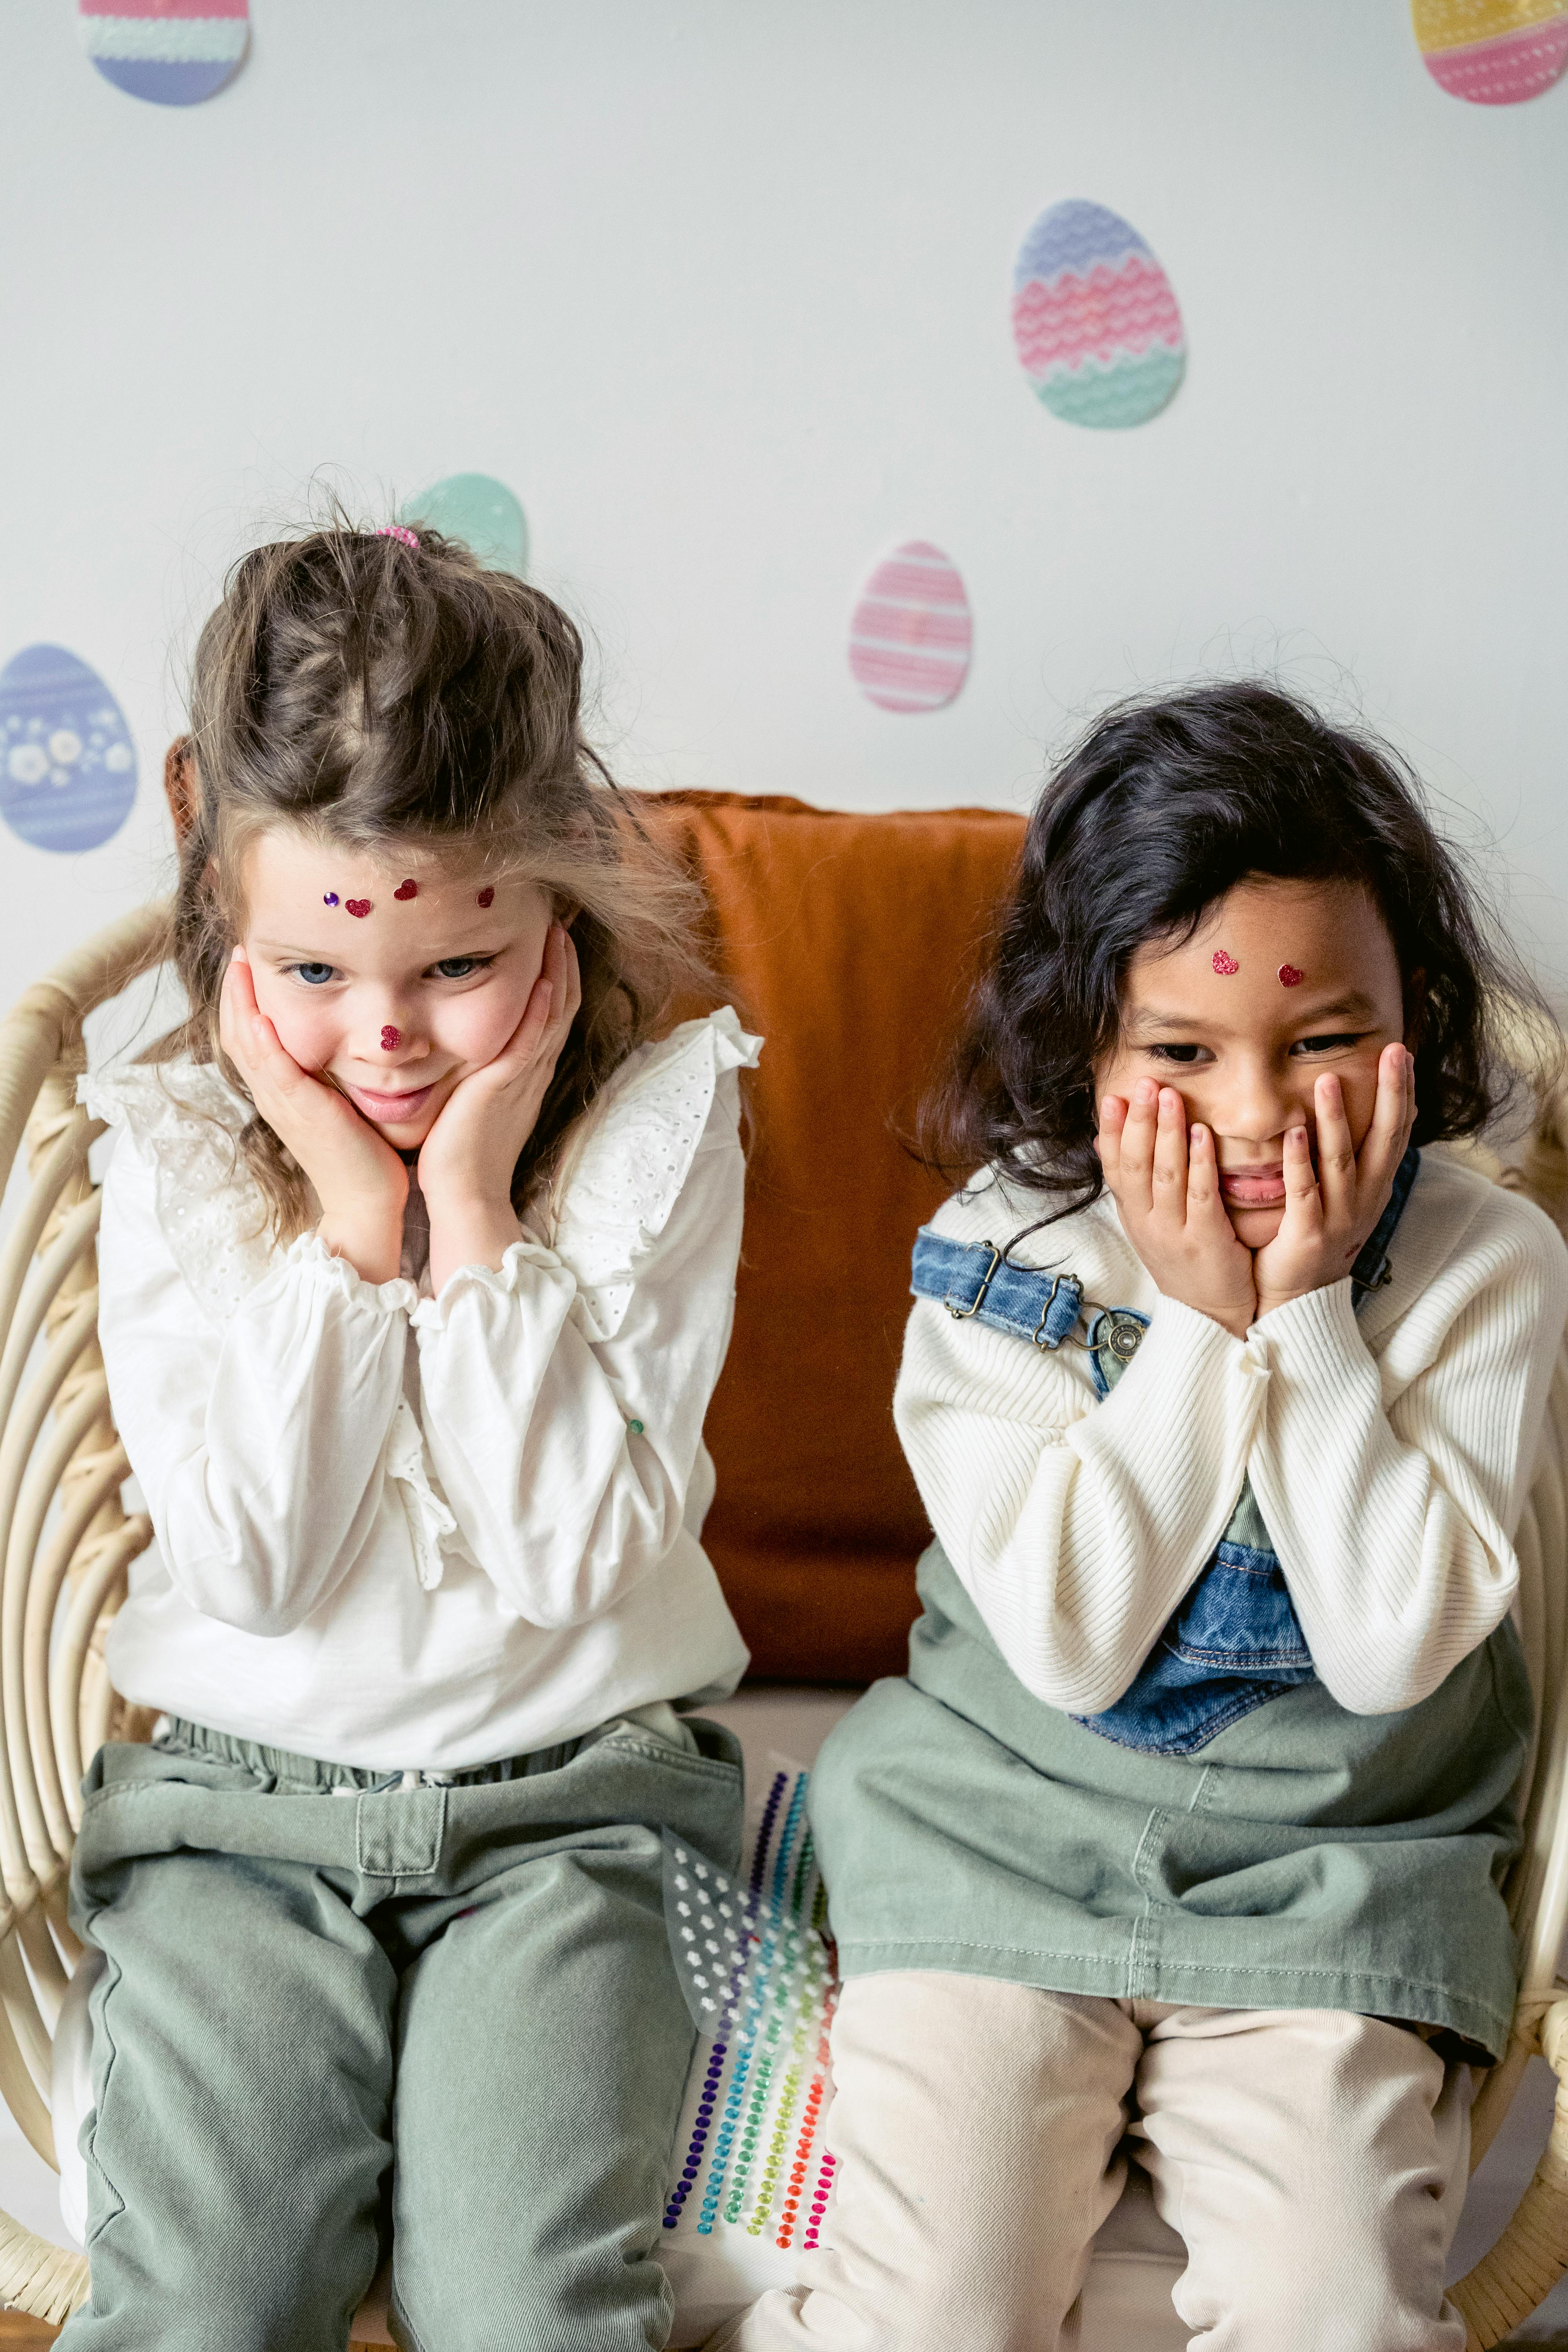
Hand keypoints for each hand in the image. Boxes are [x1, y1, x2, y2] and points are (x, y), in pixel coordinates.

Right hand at [219, 952, 407, 1281]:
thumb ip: (331, 1072)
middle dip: (235, 988)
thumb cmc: (363, 1153)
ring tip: (240, 962)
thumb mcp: (340, 1102)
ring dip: (240, 1002)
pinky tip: (261, 1015)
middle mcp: (273, 1094)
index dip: (243, 996)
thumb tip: (340, 1038)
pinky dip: (263, 1042)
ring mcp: (282, 1104)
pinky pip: (272, 1071)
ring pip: (246, 1045)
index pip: (248, 1033)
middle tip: (238, 948)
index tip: (248, 959)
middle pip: (237, 1031)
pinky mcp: (301, 1113)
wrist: (367, 1203)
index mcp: (280, 1090)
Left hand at [419, 922, 581, 1291]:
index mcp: (523, 1071)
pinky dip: (543, 1005)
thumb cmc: (458, 1155)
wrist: (464, 1197)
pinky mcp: (508, 1085)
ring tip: (557, 929)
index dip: (553, 972)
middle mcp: (532, 1069)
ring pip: (555, 1012)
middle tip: (560, 917)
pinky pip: (535, 1037)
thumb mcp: (468, 1099)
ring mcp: (525, 1076)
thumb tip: (454, 1042)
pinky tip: (543, 975)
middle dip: (563, 960)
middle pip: (561, 1002)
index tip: (547, 934)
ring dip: (559, 970)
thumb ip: (470, 1069)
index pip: (548, 1010)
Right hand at [1098, 1081, 1257, 1338]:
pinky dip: (1199, 1162)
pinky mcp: (1206, 1241)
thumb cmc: (1184, 1262)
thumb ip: (1134, 1187)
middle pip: (1137, 1165)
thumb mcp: (1149, 1226)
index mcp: (1133, 1217)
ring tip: (1171, 1097)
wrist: (1211, 1315)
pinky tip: (1202, 1134)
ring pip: (1165, 1175)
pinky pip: (1200, 1195)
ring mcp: (1174, 1233)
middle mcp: (1147, 1223)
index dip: (1112, 1131)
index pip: (1114, 1168)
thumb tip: (1104, 1140)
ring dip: (1167, 1132)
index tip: (1113, 1096)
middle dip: (1140, 1122)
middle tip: (1145, 1084)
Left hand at [1252, 1046, 1415, 1318]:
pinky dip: (1299, 1162)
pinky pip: (1304, 1192)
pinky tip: (1295, 1133)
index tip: (1401, 1051)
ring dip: (1335, 1120)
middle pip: (1383, 1139)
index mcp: (1376, 1185)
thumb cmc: (1318, 1235)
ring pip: (1340, 1161)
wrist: (1297, 1297)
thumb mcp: (1348, 1194)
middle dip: (1388, 1095)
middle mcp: (1365, 1198)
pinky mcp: (1308, 1234)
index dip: (1402, 1092)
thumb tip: (1381, 1114)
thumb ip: (1357, 1156)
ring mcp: (1339, 1217)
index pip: (1397, 1131)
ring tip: (1327, 1080)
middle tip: (1391, 1053)